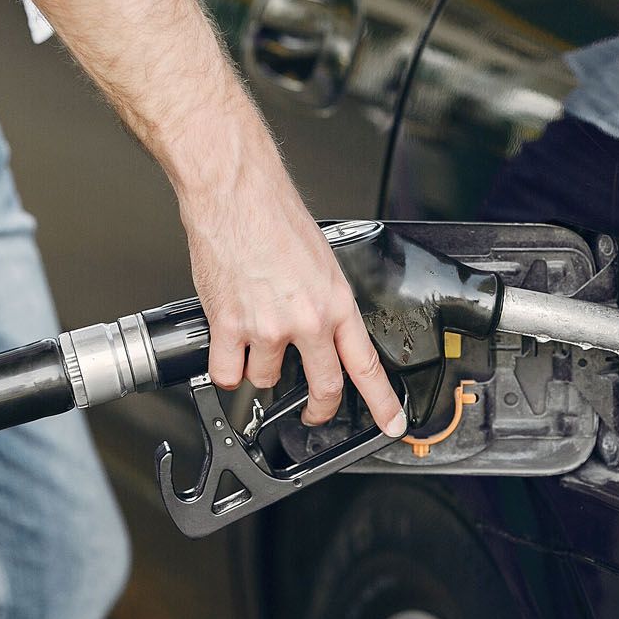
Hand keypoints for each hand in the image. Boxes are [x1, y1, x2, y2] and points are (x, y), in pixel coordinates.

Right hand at [180, 162, 406, 436]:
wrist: (236, 195)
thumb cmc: (275, 216)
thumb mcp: (321, 261)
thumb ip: (324, 301)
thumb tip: (322, 328)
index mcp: (336, 302)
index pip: (366, 365)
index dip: (382, 402)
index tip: (391, 423)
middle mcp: (306, 320)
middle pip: (323, 388)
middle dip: (320, 410)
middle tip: (315, 415)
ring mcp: (268, 327)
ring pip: (266, 380)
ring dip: (260, 369)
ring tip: (253, 342)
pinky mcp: (230, 326)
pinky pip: (227, 372)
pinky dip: (226, 367)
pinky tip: (228, 350)